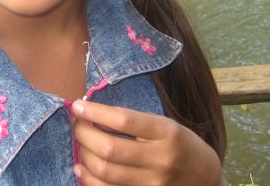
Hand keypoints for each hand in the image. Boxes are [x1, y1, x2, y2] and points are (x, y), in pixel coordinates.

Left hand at [72, 99, 222, 185]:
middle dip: (83, 133)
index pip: (123, 120)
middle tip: (76, 124)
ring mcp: (152, 185)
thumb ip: (133, 120)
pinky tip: (82, 167)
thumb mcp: (164, 124)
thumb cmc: (179, 144)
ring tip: (80, 143)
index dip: (95, 112)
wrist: (205, 179)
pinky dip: (89, 179)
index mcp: (166, 133)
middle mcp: (160, 160)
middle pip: (110, 148)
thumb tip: (92, 113)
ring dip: (84, 155)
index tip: (77, 105)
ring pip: (105, 172)